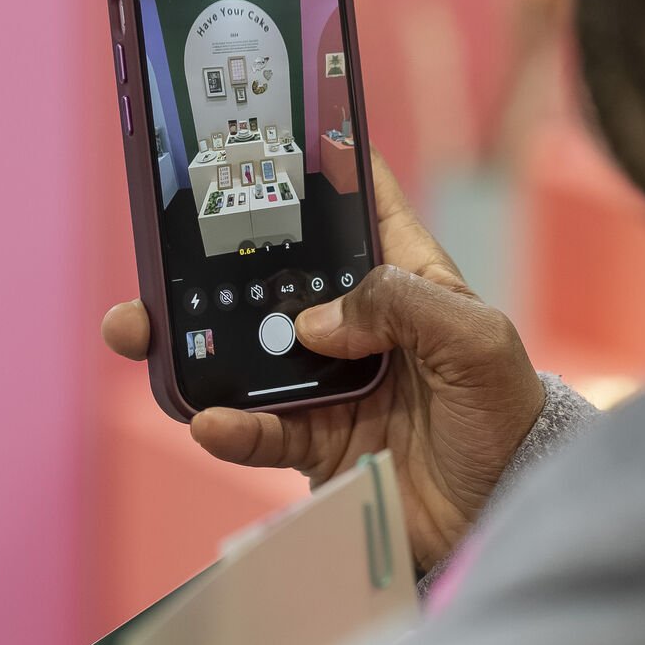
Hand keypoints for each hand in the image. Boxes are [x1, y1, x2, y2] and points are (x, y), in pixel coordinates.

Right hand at [101, 154, 544, 571]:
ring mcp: (326, 382)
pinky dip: (228, 427)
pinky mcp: (312, 442)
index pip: (356, 202)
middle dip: (208, 259)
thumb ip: (401, 306)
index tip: (259, 133)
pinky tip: (208, 419)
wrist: (503, 512)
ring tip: (139, 330)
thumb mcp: (475, 339)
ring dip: (188, 340)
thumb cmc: (505, 415)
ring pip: (242, 351)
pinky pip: (257, 431)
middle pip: (270, 276)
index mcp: (402, 276)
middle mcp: (355, 321)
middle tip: (156, 245)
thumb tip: (313, 322)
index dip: (316, 162)